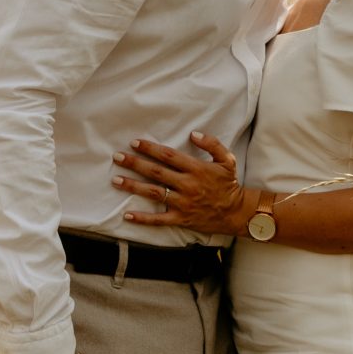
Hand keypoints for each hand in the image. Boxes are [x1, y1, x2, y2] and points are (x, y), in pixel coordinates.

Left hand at [113, 131, 246, 233]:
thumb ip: (212, 144)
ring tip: (116, 180)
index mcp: (197, 169)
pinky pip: (159, 219)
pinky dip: (142, 218)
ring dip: (133, 186)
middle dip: (135, 163)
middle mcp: (188, 185)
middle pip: (156, 172)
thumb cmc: (229, 184)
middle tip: (117, 157)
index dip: (151, 148)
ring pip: (154, 193)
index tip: (134, 142)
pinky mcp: (181, 219)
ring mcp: (183, 203)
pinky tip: (127, 215)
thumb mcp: (227, 160)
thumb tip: (194, 133)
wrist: (236, 213)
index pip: (169, 156)